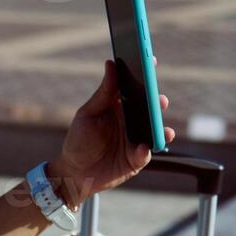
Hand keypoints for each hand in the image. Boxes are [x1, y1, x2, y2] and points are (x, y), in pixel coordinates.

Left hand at [50, 56, 174, 208]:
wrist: (74, 174)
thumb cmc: (78, 141)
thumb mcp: (87, 114)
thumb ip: (102, 93)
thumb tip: (111, 64)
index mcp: (119, 106)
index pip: (136, 86)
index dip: (145, 73)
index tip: (150, 61)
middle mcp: (131, 121)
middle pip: (150, 108)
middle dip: (157, 103)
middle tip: (159, 100)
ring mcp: (136, 139)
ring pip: (155, 130)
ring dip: (160, 127)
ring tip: (161, 127)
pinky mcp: (136, 159)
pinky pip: (146, 153)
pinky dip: (147, 150)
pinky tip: (143, 147)